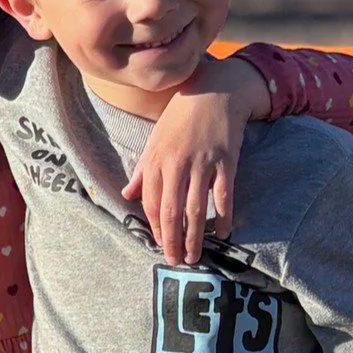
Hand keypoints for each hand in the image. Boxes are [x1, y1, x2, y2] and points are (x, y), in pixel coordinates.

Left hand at [122, 54, 267, 265]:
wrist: (215, 91)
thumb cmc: (180, 118)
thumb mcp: (154, 141)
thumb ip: (141, 171)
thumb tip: (126, 194)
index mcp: (155, 161)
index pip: (151, 204)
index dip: (155, 228)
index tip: (160, 245)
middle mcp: (176, 165)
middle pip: (170, 212)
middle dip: (172, 241)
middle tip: (175, 262)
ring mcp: (201, 164)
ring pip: (195, 209)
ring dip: (195, 237)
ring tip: (195, 256)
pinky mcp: (225, 161)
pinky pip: (223, 195)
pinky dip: (223, 216)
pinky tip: (223, 233)